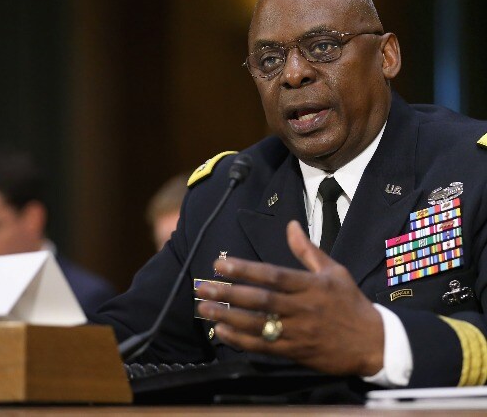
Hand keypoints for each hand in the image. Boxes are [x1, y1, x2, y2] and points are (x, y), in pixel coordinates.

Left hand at [196, 220, 383, 375]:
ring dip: (228, 316)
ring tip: (204, 308)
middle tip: (202, 287)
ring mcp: (299, 332)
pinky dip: (241, 340)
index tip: (220, 264)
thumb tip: (290, 225)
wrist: (374, 343)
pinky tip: (221, 332)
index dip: (244, 269)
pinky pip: (264, 346)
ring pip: (258, 324)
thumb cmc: (350, 303)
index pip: (272, 275)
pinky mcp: (296, 352)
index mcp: (311, 285)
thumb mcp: (334, 271)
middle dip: (229, 293)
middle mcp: (303, 308)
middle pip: (260, 299)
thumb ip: (308, 250)